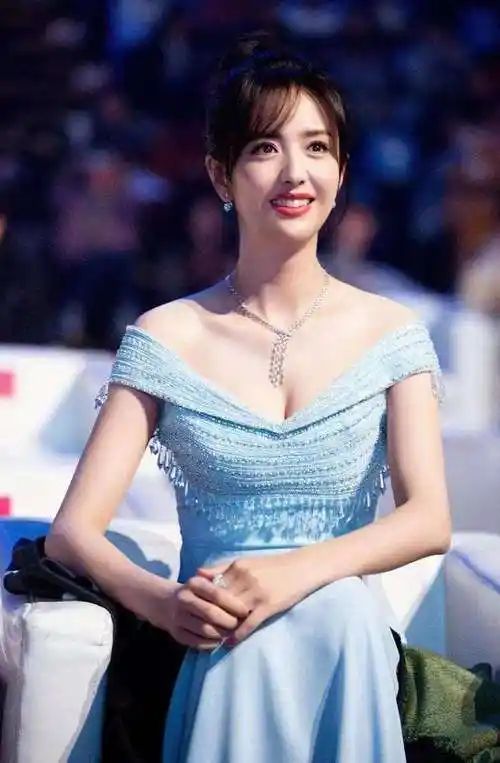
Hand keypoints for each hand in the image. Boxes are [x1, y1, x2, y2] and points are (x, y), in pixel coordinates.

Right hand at [148, 576, 250, 650]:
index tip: (245, 611)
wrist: (164, 602)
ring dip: (221, 634)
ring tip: (231, 633)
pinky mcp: (176, 633)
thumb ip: (223, 585)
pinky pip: (197, 642)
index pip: (217, 594)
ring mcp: (178, 617)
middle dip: (229, 621)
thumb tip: (244, 596)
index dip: (233, 604)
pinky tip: (219, 640)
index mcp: (194, 583)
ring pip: (205, 630)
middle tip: (238, 624)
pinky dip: (211, 643)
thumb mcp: (205, 581)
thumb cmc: (194, 592)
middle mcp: (184, 599)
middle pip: (211, 613)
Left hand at [198, 552, 316, 644]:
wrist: (301, 568)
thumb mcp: (246, 562)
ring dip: (222, 627)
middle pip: (220, 601)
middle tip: (201, 628)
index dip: (204, 601)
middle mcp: (245, 579)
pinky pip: (249, 623)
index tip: (196, 612)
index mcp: (237, 567)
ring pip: (232, 614)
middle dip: (210, 615)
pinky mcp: (268, 606)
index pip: (213, 587)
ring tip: (214, 637)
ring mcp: (256, 593)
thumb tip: (197, 573)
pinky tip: (230, 642)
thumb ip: (221, 567)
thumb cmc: (272, 566)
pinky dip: (238, 635)